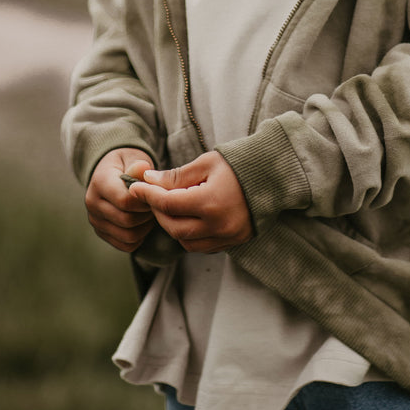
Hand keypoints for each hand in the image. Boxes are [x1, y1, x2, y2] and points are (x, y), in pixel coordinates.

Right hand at [85, 148, 155, 252]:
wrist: (112, 172)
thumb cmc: (127, 164)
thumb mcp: (133, 157)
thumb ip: (138, 165)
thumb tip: (142, 168)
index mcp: (99, 182)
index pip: (125, 201)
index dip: (145, 200)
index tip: (156, 194)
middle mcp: (92, 203)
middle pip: (127, 220)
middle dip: (147, 214)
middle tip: (156, 204)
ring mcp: (95, 220)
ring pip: (128, 236)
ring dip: (145, 227)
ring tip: (150, 212)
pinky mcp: (101, 232)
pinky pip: (126, 245)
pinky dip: (140, 237)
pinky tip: (143, 222)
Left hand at [129, 151, 251, 253]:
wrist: (274, 175)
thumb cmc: (239, 163)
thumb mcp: (207, 163)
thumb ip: (176, 176)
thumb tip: (147, 180)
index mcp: (210, 202)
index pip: (168, 203)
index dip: (148, 195)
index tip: (135, 187)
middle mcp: (218, 225)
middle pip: (174, 227)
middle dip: (158, 212)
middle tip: (152, 197)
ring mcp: (227, 237)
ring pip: (186, 242)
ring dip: (173, 226)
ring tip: (171, 207)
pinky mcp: (234, 242)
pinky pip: (202, 246)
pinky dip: (190, 235)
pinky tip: (189, 218)